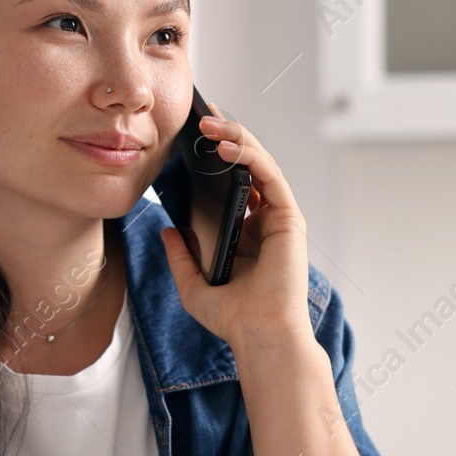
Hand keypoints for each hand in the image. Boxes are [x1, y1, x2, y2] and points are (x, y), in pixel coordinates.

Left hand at [159, 101, 312, 348]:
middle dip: (225, 138)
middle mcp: (264, 222)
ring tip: (208, 125)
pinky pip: (269, 176)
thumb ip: (181, 257)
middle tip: (201, 119)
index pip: (232, 185)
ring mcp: (278, 218)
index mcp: (245, 234)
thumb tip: (168, 230)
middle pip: (246, 168)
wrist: (259, 336)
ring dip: (235, 139)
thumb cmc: (233, 319)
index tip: (193, 138)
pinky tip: (225, 147)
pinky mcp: (288, 218)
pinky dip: (249, 156)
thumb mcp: (192, 286)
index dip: (215, 159)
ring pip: (259, 165)